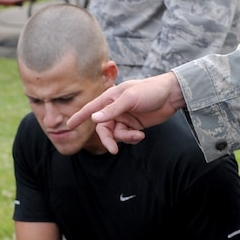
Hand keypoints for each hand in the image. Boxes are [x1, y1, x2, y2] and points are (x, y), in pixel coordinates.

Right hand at [71, 73, 185, 153]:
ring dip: (125, 138)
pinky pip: (126, 137)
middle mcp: (115, 109)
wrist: (171, 96)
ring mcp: (124, 118)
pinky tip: (141, 135)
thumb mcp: (130, 98)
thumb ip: (112, 110)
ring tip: (138, 135)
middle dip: (108, 139)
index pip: (91, 109)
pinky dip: (132, 139)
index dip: (79, 117)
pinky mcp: (134, 125)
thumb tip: (95, 119)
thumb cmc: (150, 91)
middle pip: (103, 128)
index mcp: (110, 98)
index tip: (69, 125)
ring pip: (116, 134)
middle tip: (114, 149)